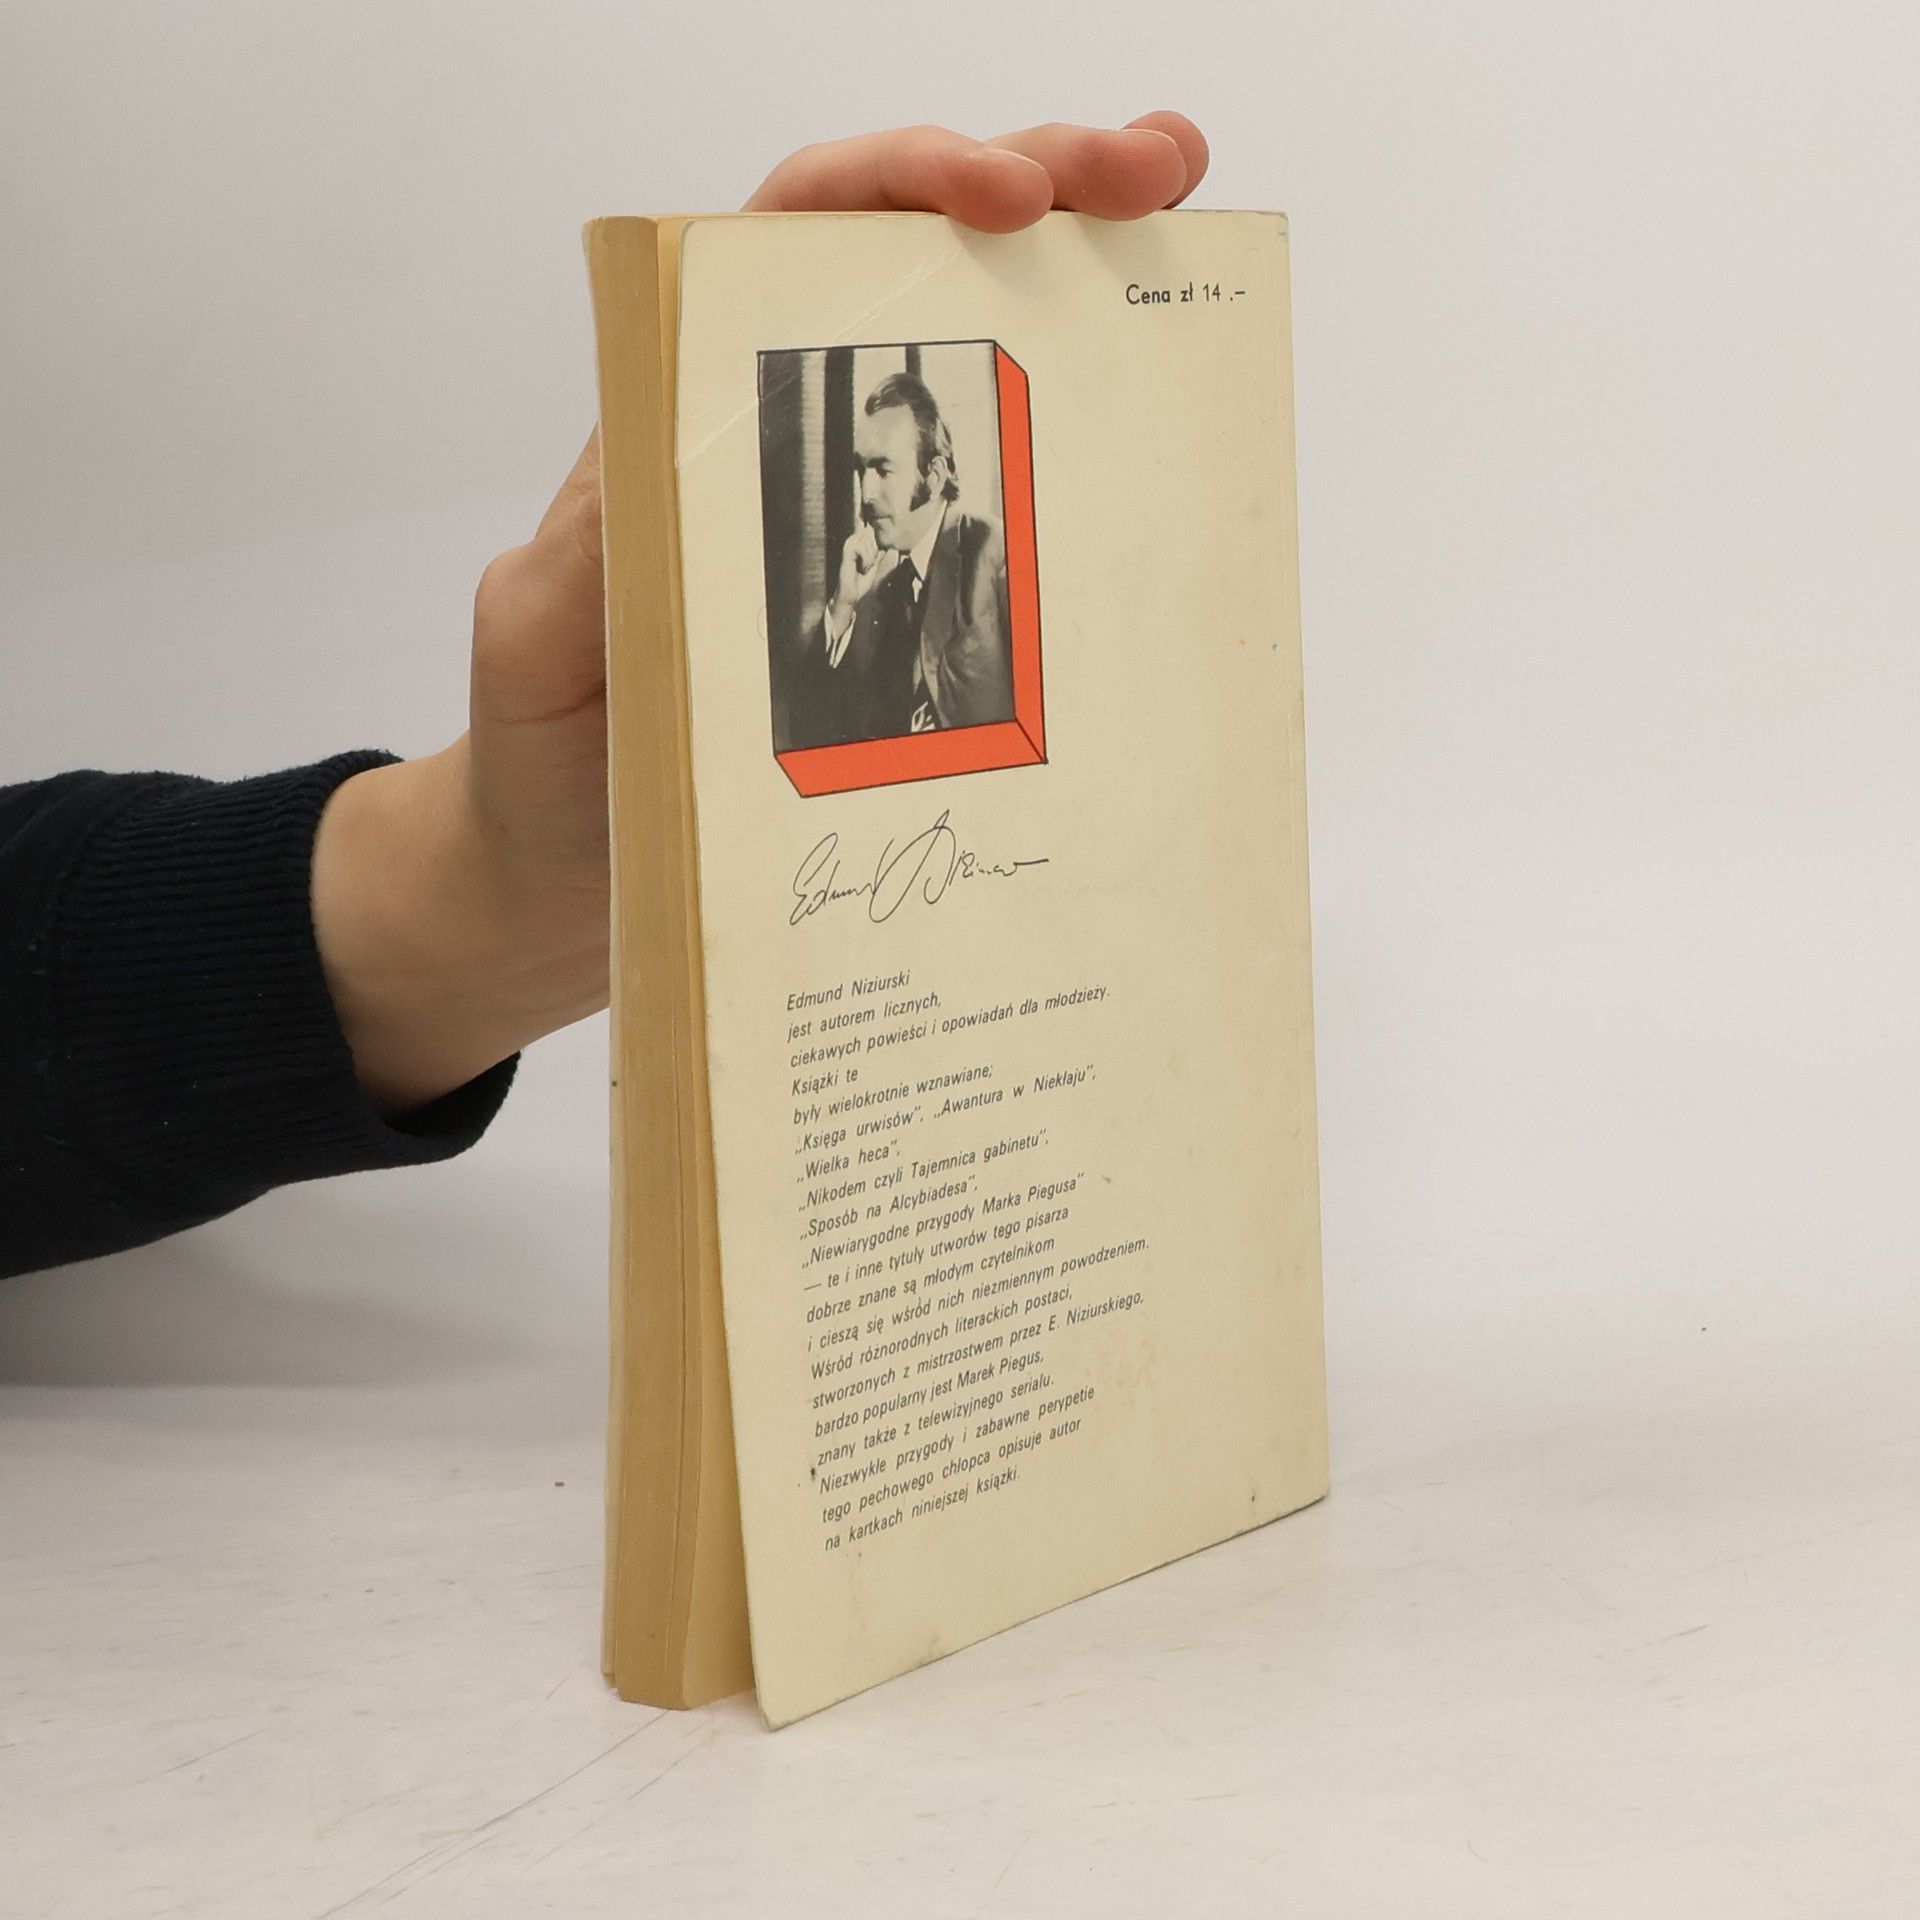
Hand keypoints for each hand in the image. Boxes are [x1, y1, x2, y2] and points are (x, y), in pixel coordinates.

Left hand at [311, 114, 1209, 1114]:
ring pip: (977, 373)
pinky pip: (1001, 522)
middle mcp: (782, 449)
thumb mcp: (537, 650)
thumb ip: (580, 565)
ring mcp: (856, 529)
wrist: (569, 882)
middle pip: (913, 268)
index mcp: (688, 420)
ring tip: (1183, 235)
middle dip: (1042, 188)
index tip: (1004, 193)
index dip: (900, 185)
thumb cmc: (542, 763)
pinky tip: (1162, 437)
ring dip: (1087, 292)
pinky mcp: (902, 612)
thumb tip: (659, 483)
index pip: (794, 239)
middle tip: (1156, 173)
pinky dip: (1080, 466)